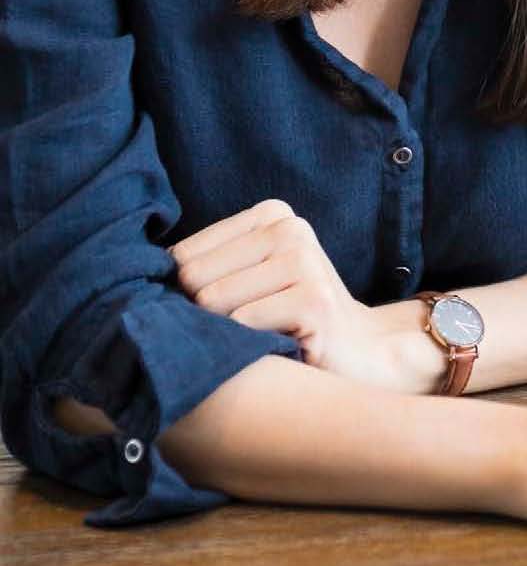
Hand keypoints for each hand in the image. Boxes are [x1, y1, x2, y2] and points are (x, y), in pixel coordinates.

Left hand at [171, 200, 426, 391]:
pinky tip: (278, 346)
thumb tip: (129, 282)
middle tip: (241, 328)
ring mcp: (306, 261)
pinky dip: (250, 346)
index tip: (218, 309)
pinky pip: (242, 326)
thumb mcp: (250, 278)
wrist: (358, 352)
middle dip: (205, 314)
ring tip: (258, 336)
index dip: (186, 294)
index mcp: (272, 214)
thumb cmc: (287, 318)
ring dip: (227, 333)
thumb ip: (205, 268)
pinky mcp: (314, 301)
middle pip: (193, 277)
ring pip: (213, 301)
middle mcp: (291, 228)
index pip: (182, 254)